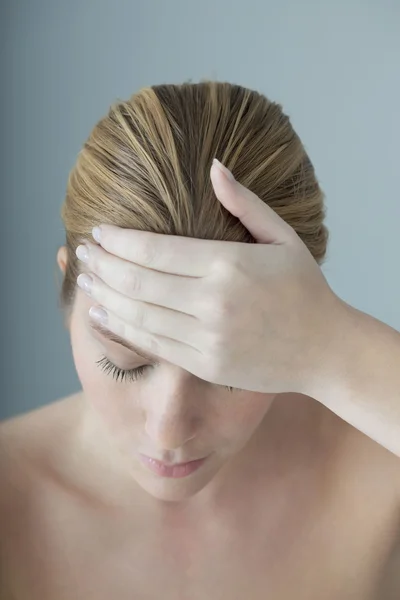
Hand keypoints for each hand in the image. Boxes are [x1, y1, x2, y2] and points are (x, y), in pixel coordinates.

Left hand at [76, 159, 344, 394]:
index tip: (97, 232)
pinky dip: (120, 328)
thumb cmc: (305, 289)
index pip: (155, 250)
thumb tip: (213, 166)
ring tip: (84, 280)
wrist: (325, 349)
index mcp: (229, 264)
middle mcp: (212, 302)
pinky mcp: (204, 364)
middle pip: (138, 281)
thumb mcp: (283, 238)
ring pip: (138, 314)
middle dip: (101, 265)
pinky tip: (101, 315)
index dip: (118, 241)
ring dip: (103, 295)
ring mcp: (206, 338)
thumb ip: (245, 203)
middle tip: (81, 253)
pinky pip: (152, 344)